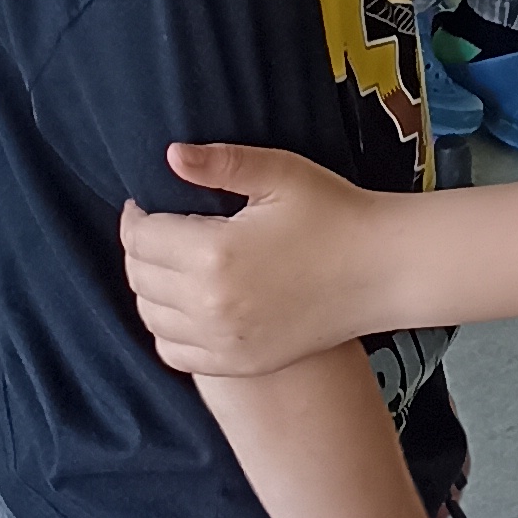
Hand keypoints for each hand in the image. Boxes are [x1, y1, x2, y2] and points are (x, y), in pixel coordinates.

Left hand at [121, 144, 387, 376]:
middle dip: (140, 250)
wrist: (383, 270)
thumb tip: (171, 155)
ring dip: (150, 288)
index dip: (134, 216)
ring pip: (151, 317)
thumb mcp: (280, 173)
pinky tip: (185, 304)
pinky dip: (167, 328)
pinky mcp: (240, 362)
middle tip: (157, 229)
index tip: (143, 204)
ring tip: (170, 263)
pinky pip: (174, 352)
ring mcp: (224, 340)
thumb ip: (221, 163)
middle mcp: (211, 305)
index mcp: (215, 253)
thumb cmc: (335, 213)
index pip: (141, 237)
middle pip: (140, 277)